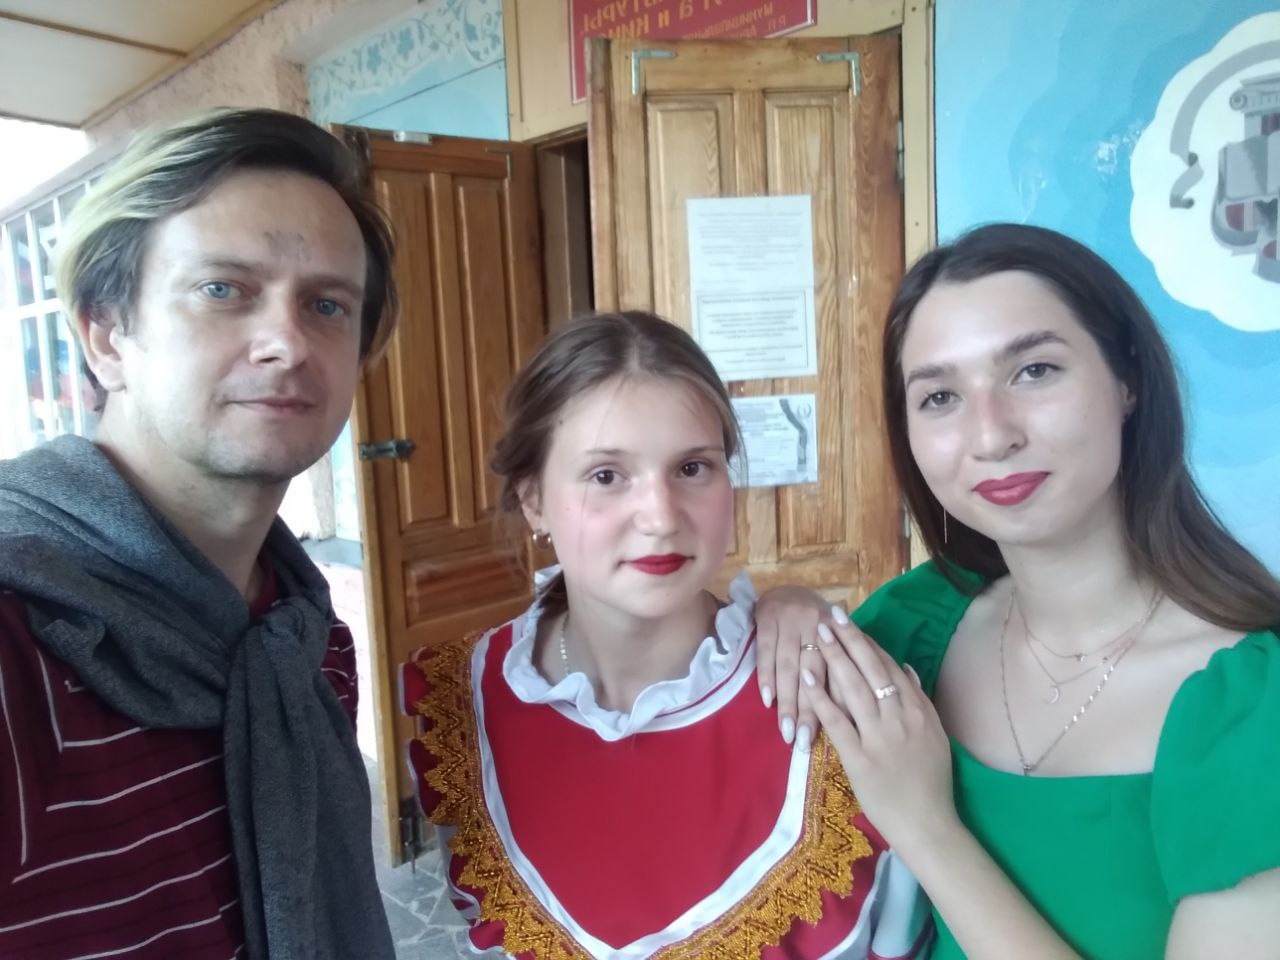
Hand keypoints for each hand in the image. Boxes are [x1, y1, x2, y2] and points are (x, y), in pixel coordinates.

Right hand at [755, 585, 843, 749]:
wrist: (788, 587)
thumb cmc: (816, 625)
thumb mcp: (832, 643)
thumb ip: (840, 670)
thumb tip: (850, 716)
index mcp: (839, 633)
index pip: (839, 674)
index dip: (836, 707)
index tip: (834, 737)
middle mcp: (818, 624)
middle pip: (814, 673)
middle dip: (809, 710)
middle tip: (803, 742)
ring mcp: (792, 619)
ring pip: (790, 666)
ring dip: (787, 701)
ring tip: (785, 730)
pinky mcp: (767, 616)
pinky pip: (766, 651)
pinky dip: (766, 676)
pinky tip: (767, 699)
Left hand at [803, 614, 960, 858]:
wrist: (928, 823)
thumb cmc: (930, 781)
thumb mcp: (934, 735)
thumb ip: (920, 700)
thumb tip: (905, 667)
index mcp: (919, 711)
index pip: (890, 667)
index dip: (867, 643)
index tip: (850, 623)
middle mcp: (900, 718)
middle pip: (870, 671)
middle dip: (848, 640)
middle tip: (828, 616)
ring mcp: (879, 738)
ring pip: (853, 689)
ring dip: (833, 659)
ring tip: (816, 635)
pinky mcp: (860, 759)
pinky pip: (837, 723)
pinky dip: (821, 699)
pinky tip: (807, 679)